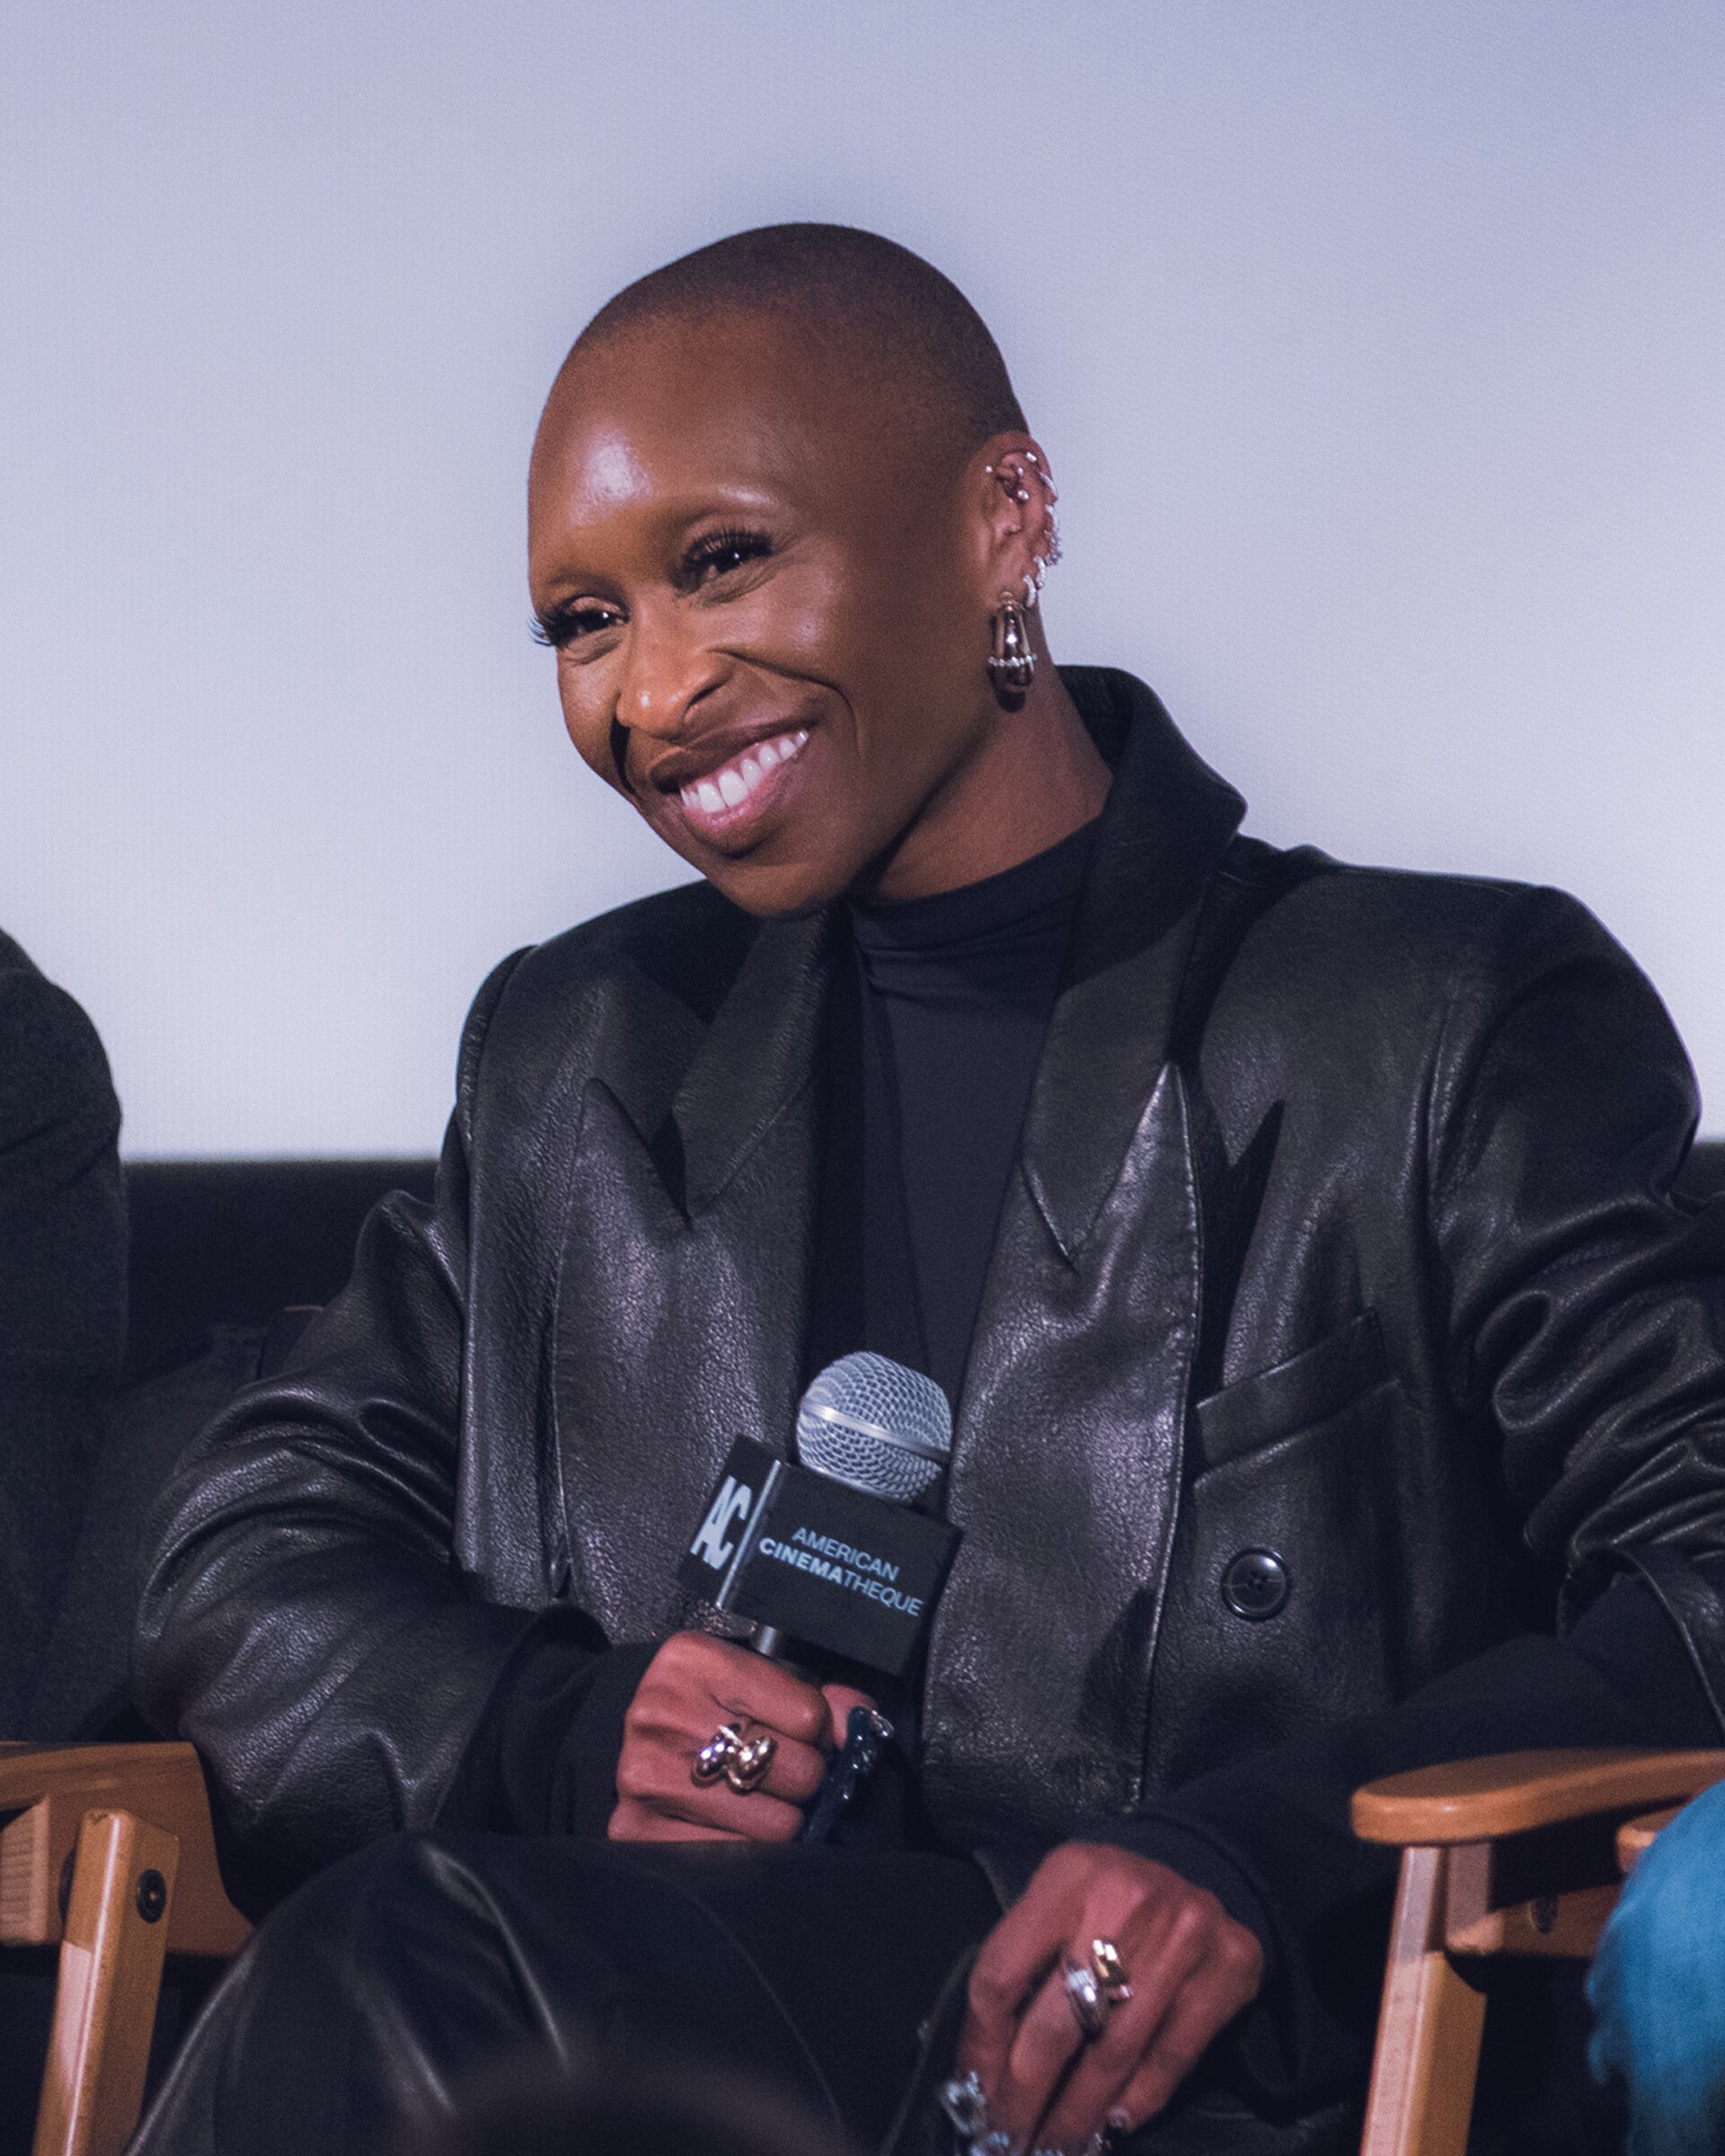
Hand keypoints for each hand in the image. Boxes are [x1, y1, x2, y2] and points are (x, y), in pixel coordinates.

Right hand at [608, 1630, 874, 1844]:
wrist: (639, 1742)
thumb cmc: (707, 1711)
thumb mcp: (757, 1681)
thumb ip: (817, 1696)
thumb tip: (858, 1722)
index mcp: (692, 1661)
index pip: (808, 1714)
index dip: (818, 1730)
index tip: (802, 1732)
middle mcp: (662, 1713)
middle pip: (797, 1769)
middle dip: (803, 1776)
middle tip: (782, 1771)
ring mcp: (646, 1776)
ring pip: (777, 1824)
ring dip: (781, 1818)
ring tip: (759, 1798)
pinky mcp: (638, 1831)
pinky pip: (740, 1860)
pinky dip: (750, 1850)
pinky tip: (735, 1826)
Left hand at [956, 1842, 1262, 2152]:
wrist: (1205, 1859)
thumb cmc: (1112, 1896)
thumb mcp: (1060, 1899)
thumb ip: (1026, 1963)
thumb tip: (987, 2061)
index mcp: (1068, 1876)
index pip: (1002, 1973)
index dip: (982, 2045)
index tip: (973, 2092)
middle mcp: (1124, 1901)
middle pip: (1056, 2023)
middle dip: (1025, 2096)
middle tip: (1006, 2139)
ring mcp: (1183, 1934)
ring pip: (1114, 2052)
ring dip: (1078, 2113)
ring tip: (1055, 2144)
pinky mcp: (1228, 1965)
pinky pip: (1173, 2055)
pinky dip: (1140, 2099)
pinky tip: (1113, 2123)